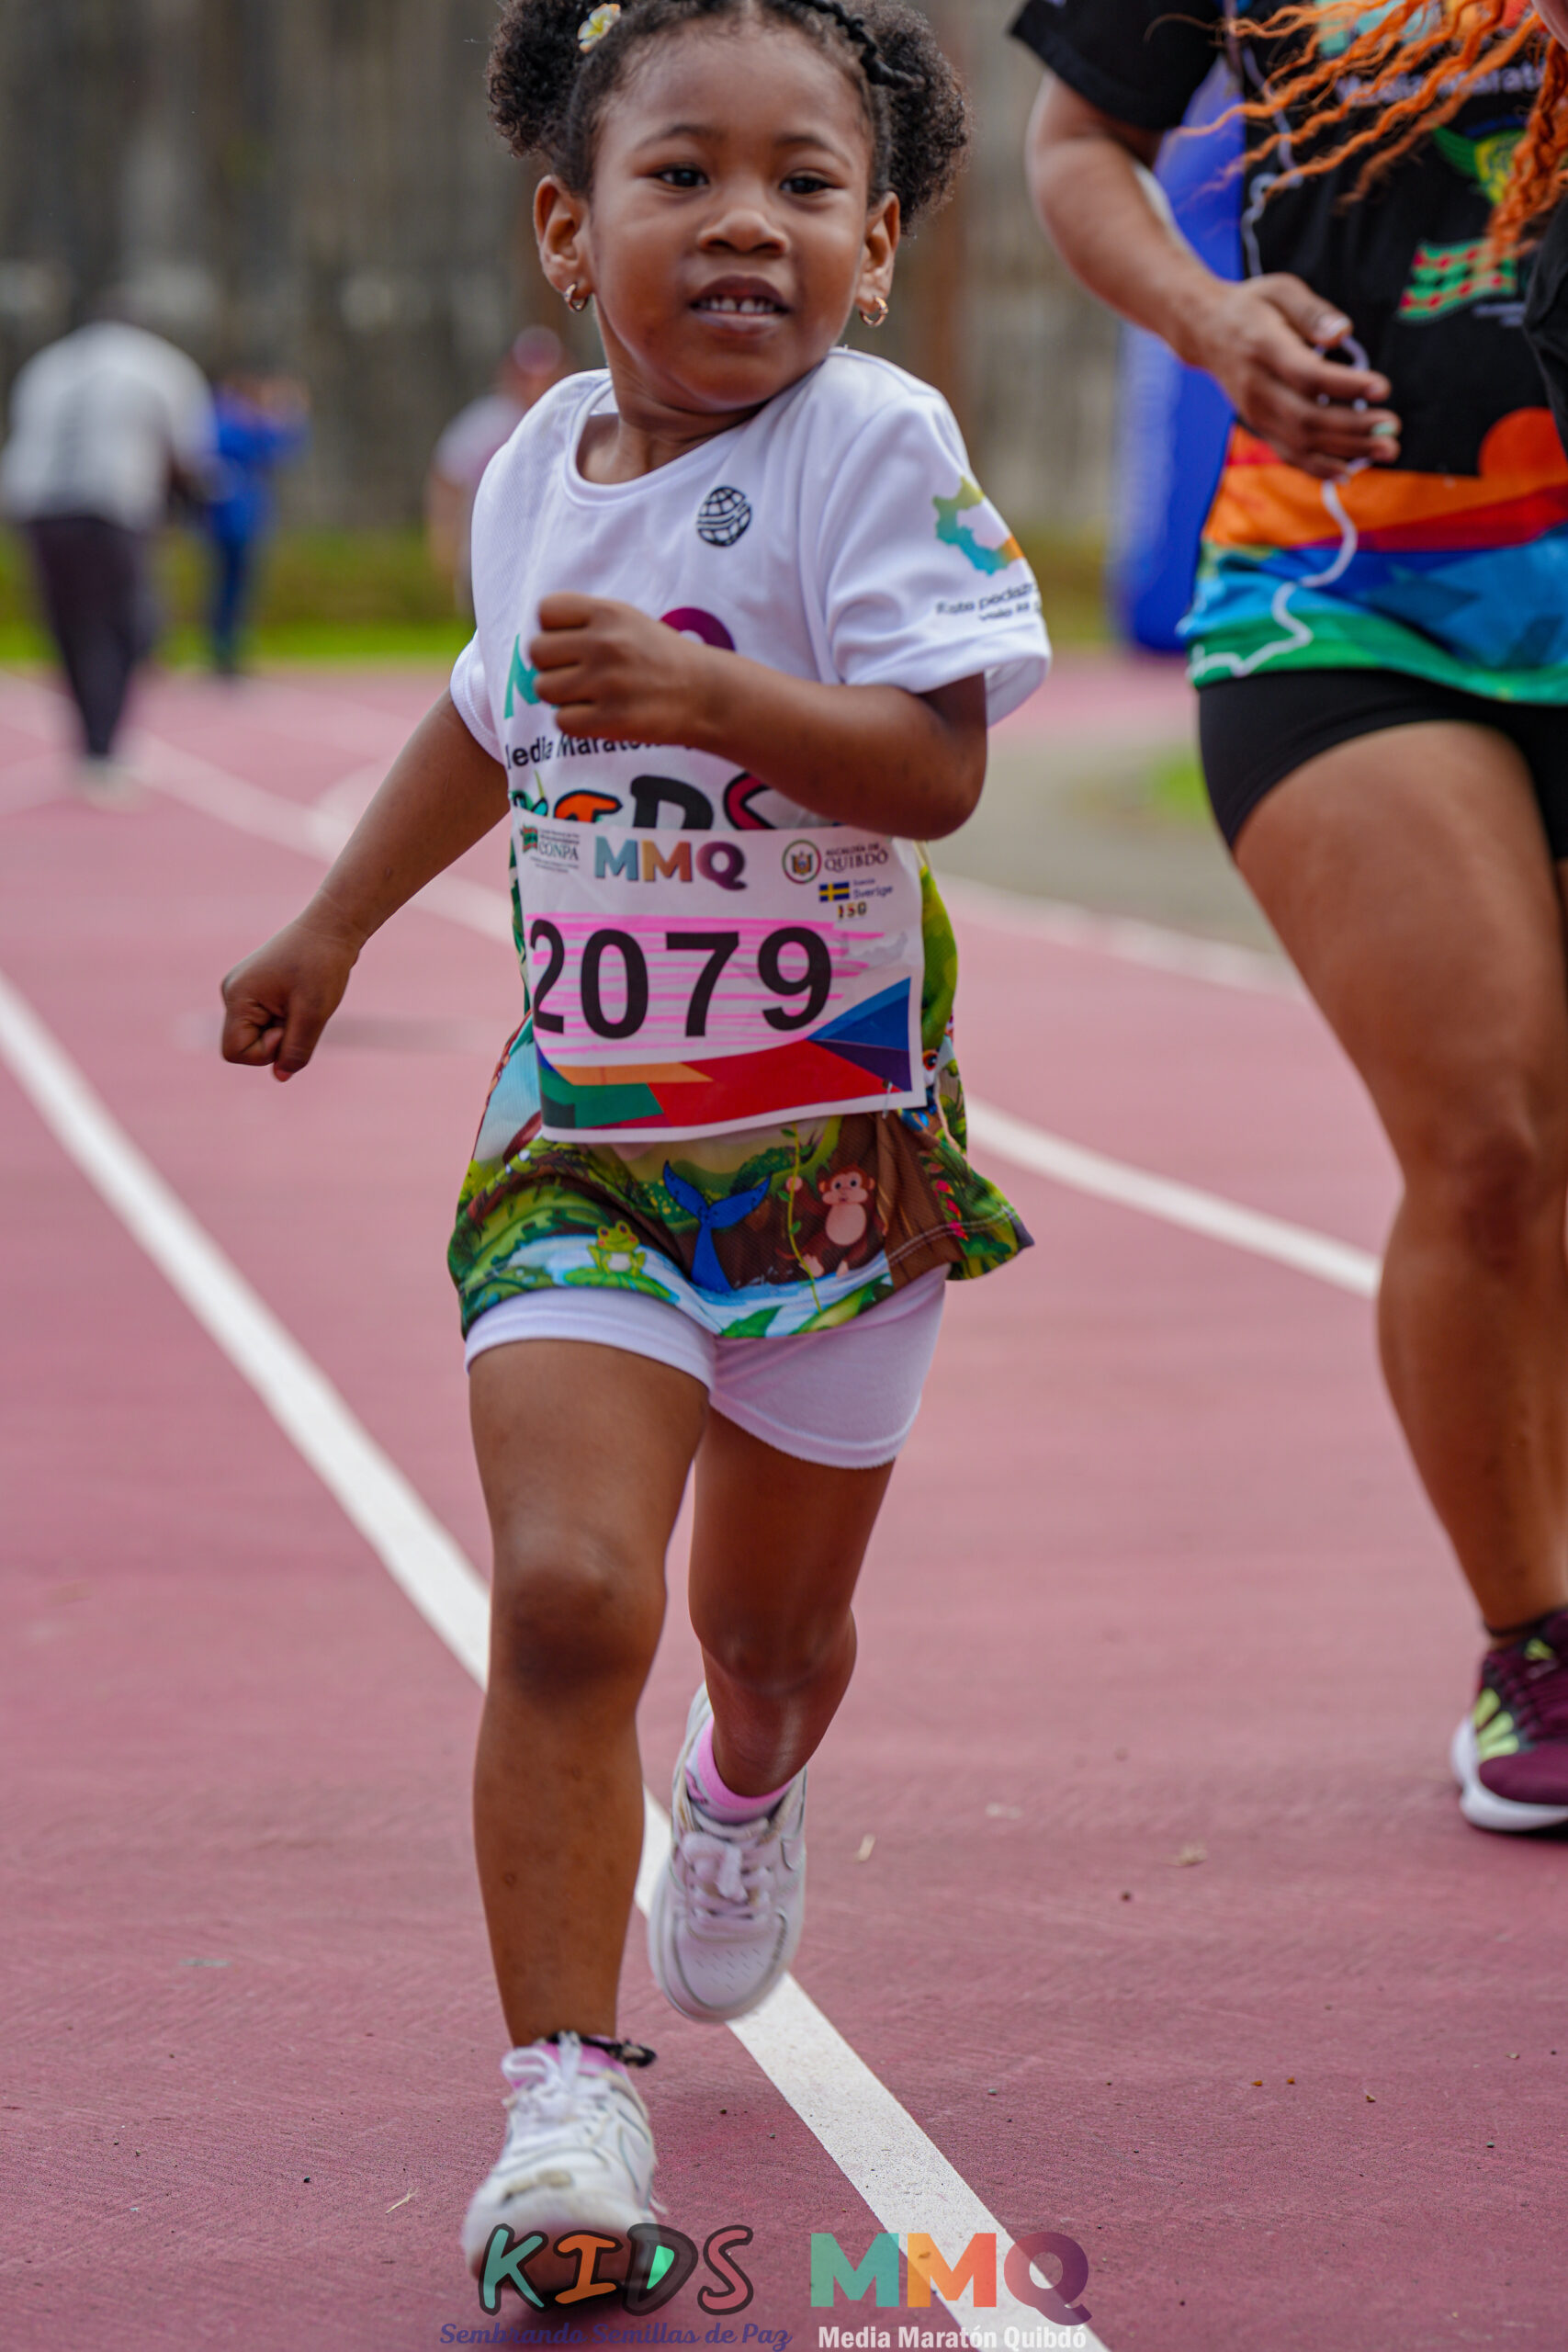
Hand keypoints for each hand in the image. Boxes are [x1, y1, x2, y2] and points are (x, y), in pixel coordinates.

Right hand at [220, 904, 359, 1081]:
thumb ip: (296, 1050)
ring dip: (285, 1029)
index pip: (235, 1052)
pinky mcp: (258, 989)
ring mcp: (244, 990)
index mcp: (237, 997)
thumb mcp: (313, 1015)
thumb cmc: (323, 966)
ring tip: (303, 1002)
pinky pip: (267, 1022)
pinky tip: (301, 998)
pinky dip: (287, 1019)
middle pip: (246, 1046)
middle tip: (301, 1013)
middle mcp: (233, 993)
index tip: (290, 1027)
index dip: (266, 1052)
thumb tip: (281, 1077)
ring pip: (259, 1035)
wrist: (332, 927)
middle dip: (277, 1040)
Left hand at [530, 595, 716, 744]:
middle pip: (537, 652)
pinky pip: (561, 722)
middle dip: (553, 666)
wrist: (706, 695)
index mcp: (607, 612)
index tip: (575, 645)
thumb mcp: (627, 621)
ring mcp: (608, 682)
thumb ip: (583, 624)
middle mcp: (605, 643)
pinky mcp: (612, 720)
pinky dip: (575, 723)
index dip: (554, 630)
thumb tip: (535, 647)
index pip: (545, 612)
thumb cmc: (659, 657)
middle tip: (580, 675)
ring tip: (591, 696)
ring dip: (562, 697)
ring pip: (544, 689)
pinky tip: (598, 716)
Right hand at [1186, 276, 1400, 478]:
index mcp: (1264, 348)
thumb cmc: (1253, 306)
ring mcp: (1256, 413)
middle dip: (1354, 428)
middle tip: (1393, 428)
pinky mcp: (1259, 427)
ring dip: (1346, 451)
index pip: (1308, 376)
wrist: (1206, 332)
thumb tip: (1342, 332)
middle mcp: (1257, 388)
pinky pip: (1289, 454)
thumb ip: (1312, 312)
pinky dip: (1318, 467)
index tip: (1383, 388)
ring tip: (1387, 449)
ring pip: (1302, 443)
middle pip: (1308, 418)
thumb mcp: (1281, 291)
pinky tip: (1349, 472)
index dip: (1346, 386)